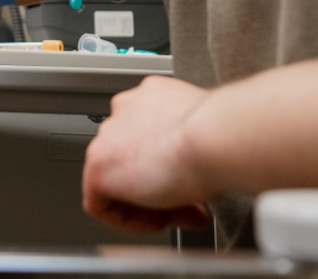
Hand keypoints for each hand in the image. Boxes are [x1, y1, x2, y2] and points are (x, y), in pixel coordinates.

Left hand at [82, 75, 214, 232]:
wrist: (214, 139)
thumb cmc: (219, 137)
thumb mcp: (203, 139)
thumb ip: (187, 153)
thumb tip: (191, 180)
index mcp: (153, 96)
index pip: (149, 138)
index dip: (172, 171)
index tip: (192, 188)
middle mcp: (127, 109)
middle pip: (131, 159)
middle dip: (158, 187)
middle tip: (186, 207)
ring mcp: (107, 135)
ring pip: (115, 181)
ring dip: (145, 203)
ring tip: (173, 214)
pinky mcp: (97, 165)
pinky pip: (100, 204)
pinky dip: (127, 220)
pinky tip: (155, 220)